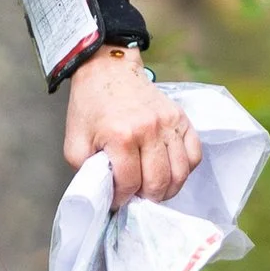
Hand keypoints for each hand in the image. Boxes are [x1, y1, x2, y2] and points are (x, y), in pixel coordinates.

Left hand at [63, 49, 199, 210]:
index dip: (123, 199)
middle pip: (158, 182)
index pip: (130, 184)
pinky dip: (184, 170)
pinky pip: (194, 155)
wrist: (108, 70)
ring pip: (180, 173)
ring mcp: (169, 123)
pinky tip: (170, 172)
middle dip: (147, 198)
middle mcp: (149, 129)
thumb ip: (87, 171)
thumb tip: (105, 192)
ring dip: (167, 189)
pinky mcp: (181, 119)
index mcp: (121, 136)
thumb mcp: (75, 142)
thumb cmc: (91, 106)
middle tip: (137, 198)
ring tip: (154, 190)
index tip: (118, 200)